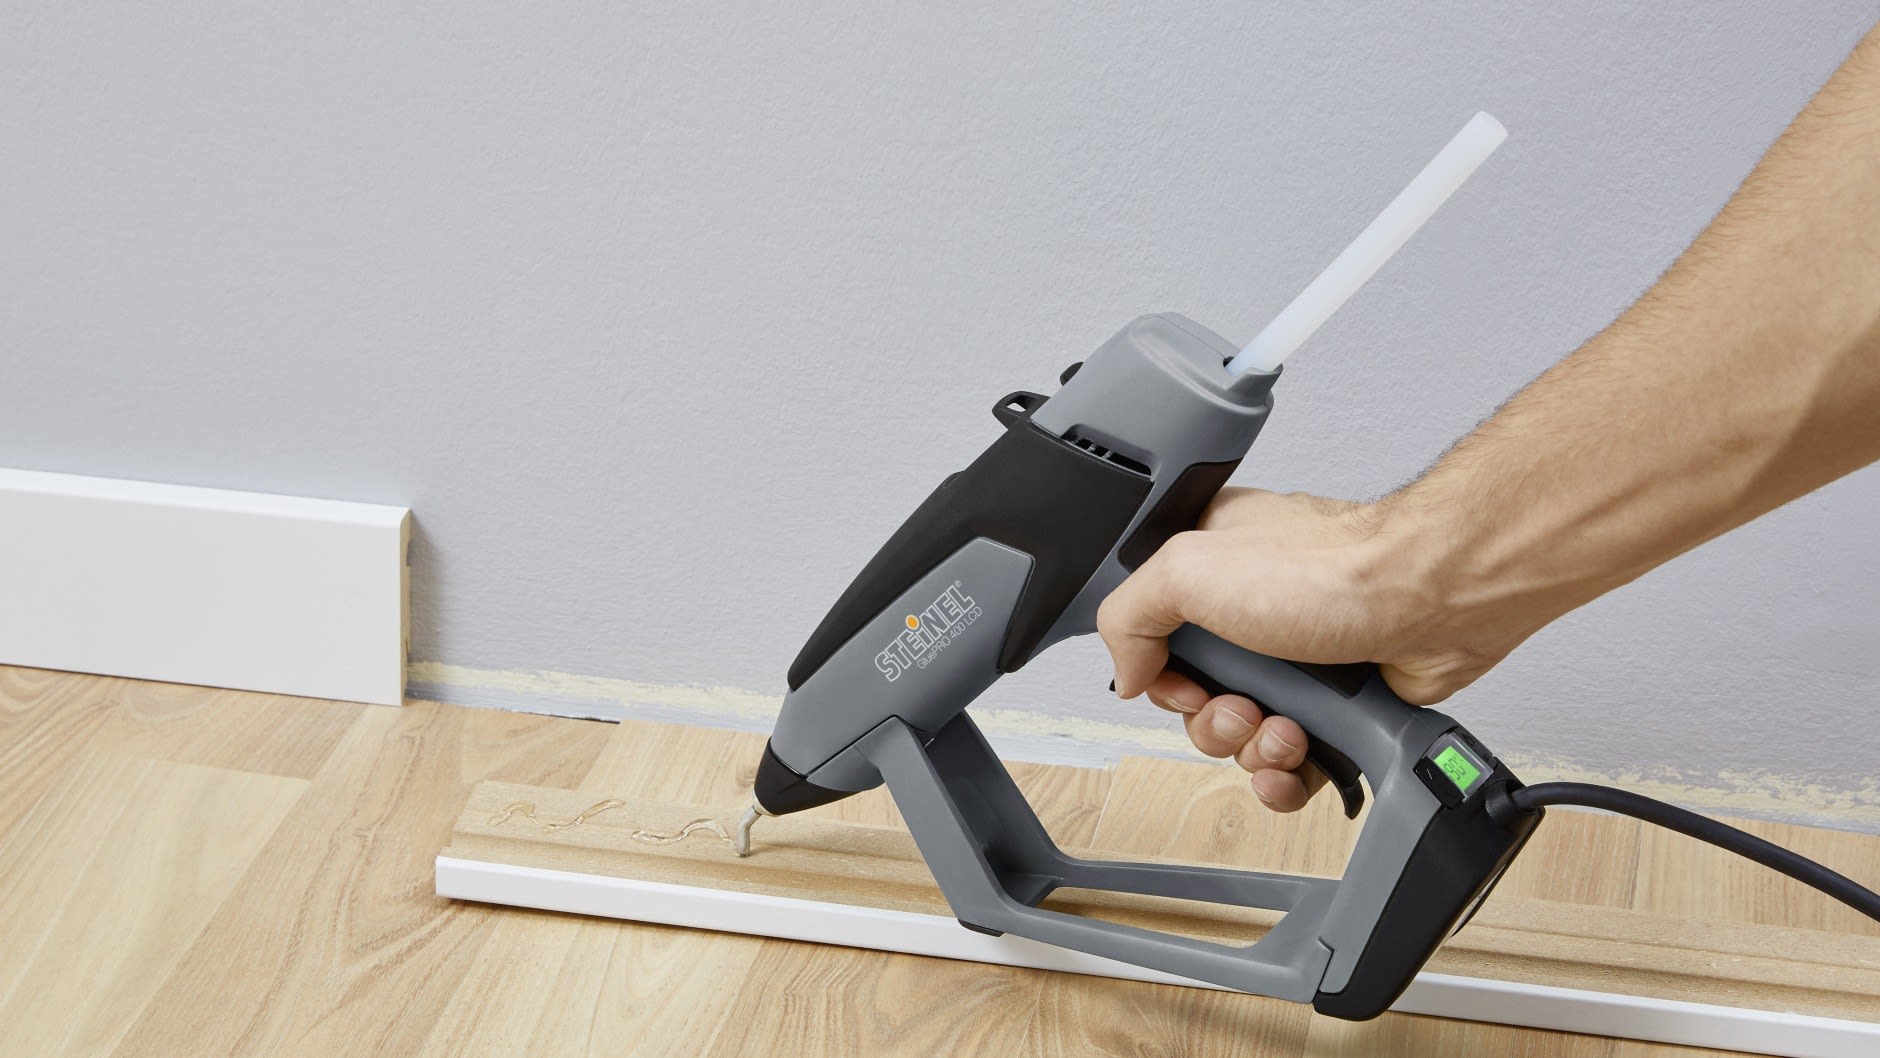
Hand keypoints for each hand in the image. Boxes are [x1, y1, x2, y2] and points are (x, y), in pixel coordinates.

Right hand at [1096, 488, 1526, 810]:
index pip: (1156, 640)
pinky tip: (1295, 765)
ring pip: (1244, 737)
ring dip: (1254, 751)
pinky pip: (1294, 762)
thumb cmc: (1330, 566)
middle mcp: (1251, 611)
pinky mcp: (1338, 701)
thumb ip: (1129, 617)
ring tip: (1285, 730)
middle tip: (1243, 707)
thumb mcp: (1186, 568)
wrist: (1429, 598)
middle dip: (1214, 722)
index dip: (1161, 676)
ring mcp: (1296, 659)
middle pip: (1197, 700)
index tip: (1180, 683)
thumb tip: (1128, 675)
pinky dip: (1287, 776)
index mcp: (1209, 568)